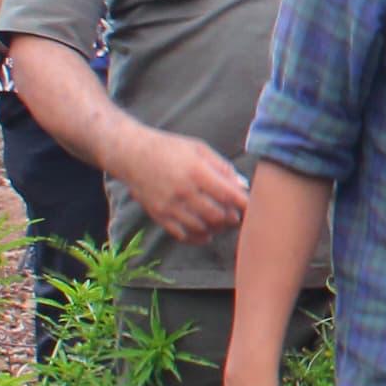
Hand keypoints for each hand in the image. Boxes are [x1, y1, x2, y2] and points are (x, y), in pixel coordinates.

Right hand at [118, 127, 252, 243]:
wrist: (132, 155)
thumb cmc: (170, 149)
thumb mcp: (199, 149)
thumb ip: (223, 167)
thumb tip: (243, 186)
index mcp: (197, 172)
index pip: (228, 195)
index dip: (244, 204)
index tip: (253, 206)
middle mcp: (183, 191)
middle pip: (218, 215)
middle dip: (232, 217)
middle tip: (237, 214)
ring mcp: (170, 206)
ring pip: (203, 228)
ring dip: (217, 227)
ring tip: (222, 221)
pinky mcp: (159, 216)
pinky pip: (184, 235)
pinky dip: (199, 237)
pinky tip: (206, 231)